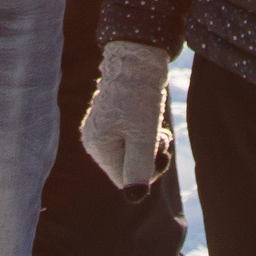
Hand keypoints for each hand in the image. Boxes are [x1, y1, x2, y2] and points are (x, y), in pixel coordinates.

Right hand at [79, 41, 172, 191]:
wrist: (138, 56)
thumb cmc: (140, 95)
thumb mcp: (144, 135)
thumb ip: (139, 168)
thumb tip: (134, 200)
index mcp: (96, 145)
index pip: (125, 180)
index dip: (148, 170)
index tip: (161, 146)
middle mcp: (93, 140)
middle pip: (128, 167)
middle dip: (149, 156)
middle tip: (161, 135)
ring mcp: (101, 129)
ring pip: (132, 153)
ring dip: (149, 144)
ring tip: (157, 125)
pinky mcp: (111, 120)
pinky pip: (130, 140)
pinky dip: (144, 134)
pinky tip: (150, 119)